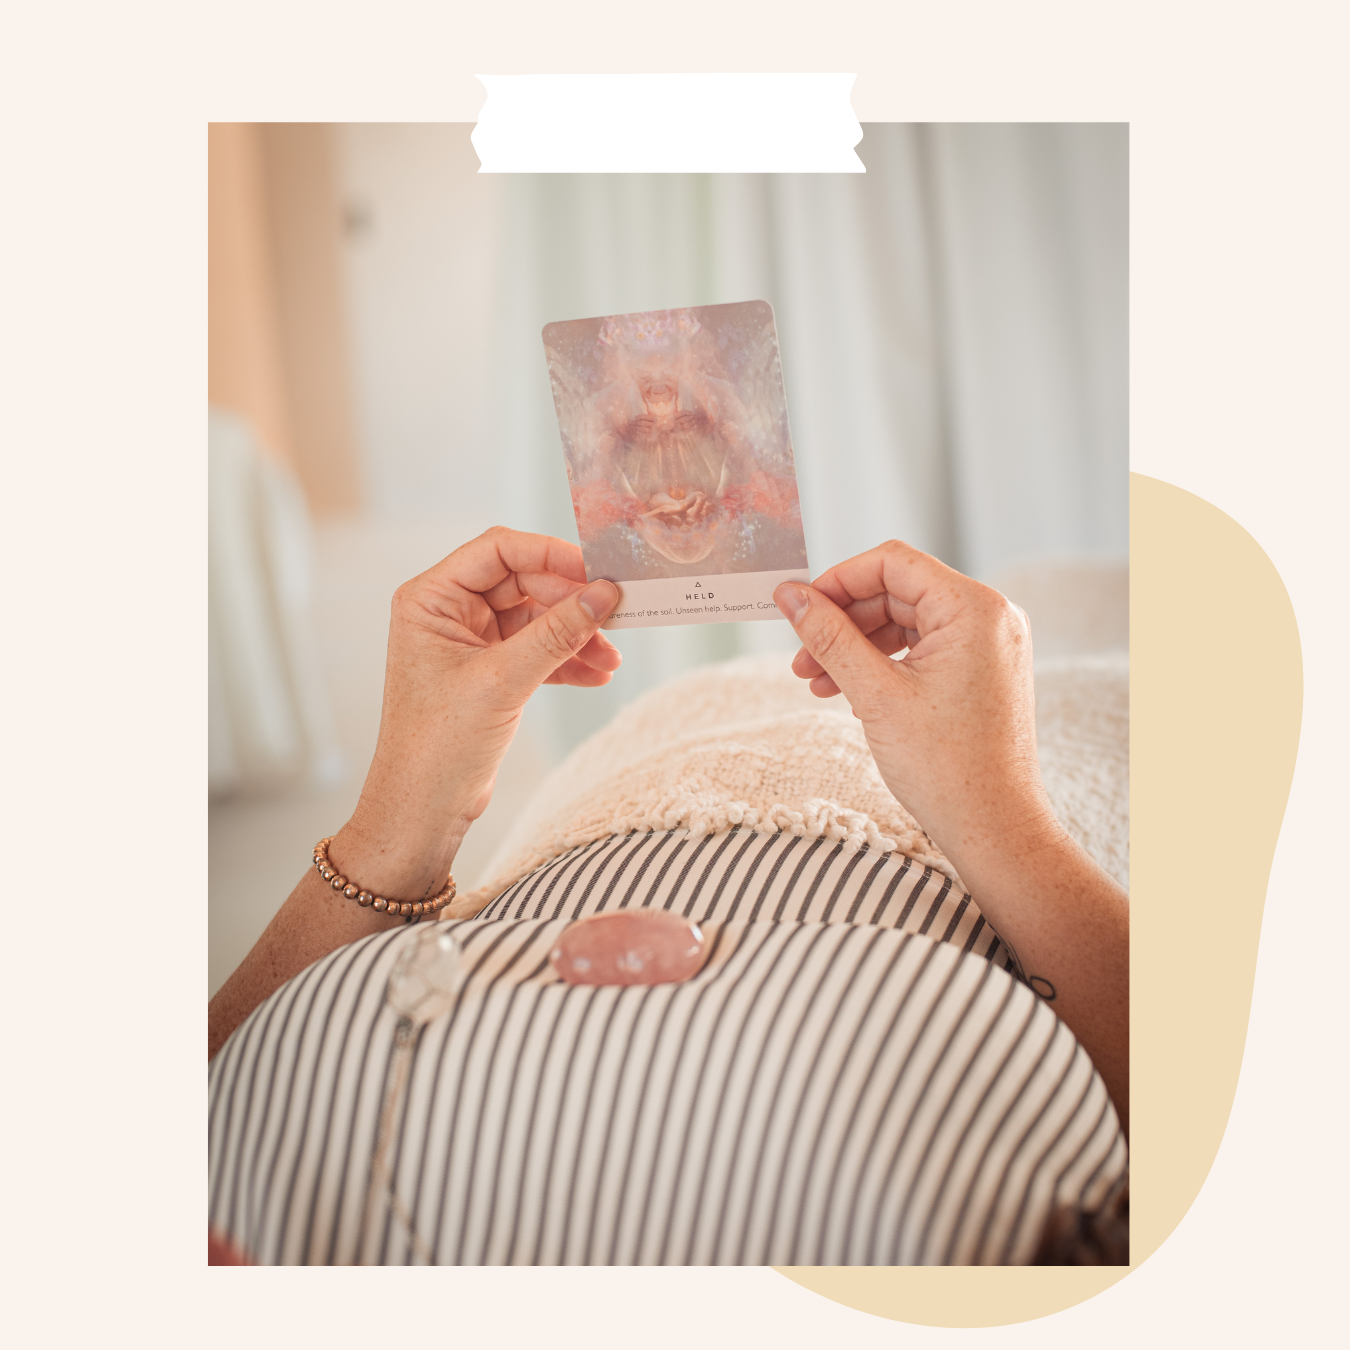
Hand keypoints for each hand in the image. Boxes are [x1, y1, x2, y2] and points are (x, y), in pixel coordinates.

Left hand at [209, 527, 620, 1058]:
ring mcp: (469, 643)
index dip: (551, 555)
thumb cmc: (439, 745)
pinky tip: (598, 674)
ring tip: (612, 657)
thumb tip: (605, 592)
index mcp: (431, 599)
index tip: (597, 572)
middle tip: (615, 615)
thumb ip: (557, 632)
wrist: (421, 811)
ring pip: (536, 619)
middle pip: (524, 582)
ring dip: (575, 634)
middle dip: (570, 602)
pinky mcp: (489, 673)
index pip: (499, 551)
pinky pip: (536, 650)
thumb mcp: (503, 680)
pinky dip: (566, 659)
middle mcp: (447, 613)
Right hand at [774, 539, 1050, 872]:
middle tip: (800, 659)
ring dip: (856, 646)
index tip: (797, 609)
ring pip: (905, 622)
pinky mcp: (981, 671)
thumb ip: (829, 637)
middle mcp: (990, 616)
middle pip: (897, 591)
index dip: (837, 581)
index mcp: (974, 608)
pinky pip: (923, 648)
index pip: (892, 563)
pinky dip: (883, 664)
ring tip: (815, 683)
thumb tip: (788, 596)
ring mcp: (989, 644)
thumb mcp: (874, 694)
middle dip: (842, 622)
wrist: (994, 828)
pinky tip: (849, 691)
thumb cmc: (946, 767)